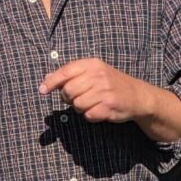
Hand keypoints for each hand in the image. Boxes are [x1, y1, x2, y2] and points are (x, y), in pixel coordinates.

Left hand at [39, 59, 180, 141]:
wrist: (138, 96)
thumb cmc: (111, 83)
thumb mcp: (93, 72)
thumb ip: (71, 74)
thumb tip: (47, 80)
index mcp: (92, 64)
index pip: (65, 72)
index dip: (51, 82)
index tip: (42, 90)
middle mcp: (98, 75)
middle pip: (68, 91)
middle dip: (69, 98)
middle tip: (80, 97)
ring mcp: (104, 91)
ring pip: (76, 105)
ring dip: (81, 108)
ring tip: (93, 103)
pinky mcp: (109, 106)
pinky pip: (88, 115)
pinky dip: (90, 115)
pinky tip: (100, 110)